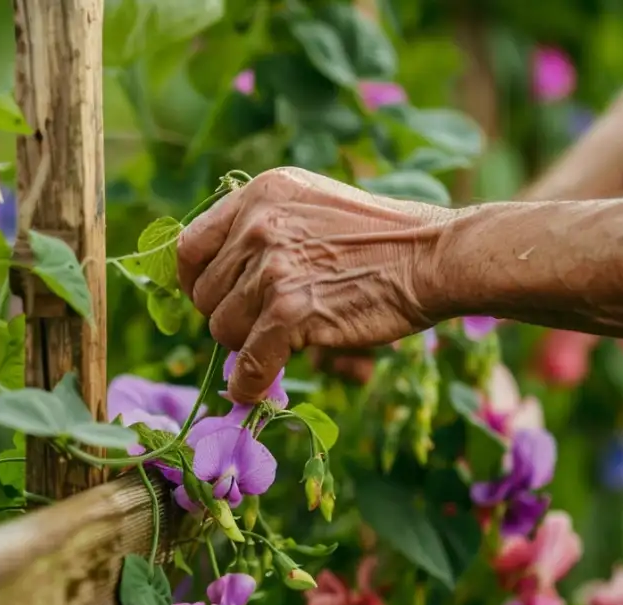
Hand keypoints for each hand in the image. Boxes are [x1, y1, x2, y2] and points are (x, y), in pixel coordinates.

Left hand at [177, 167, 448, 402]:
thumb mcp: (310, 205)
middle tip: (264, 324)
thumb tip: (215, 281)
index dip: (195, 281)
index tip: (213, 299)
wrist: (432, 255)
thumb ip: (262, 229)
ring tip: (282, 340)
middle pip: (205, 295)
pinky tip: (255, 391)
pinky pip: (248, 364)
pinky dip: (248, 385)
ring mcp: (273, 269)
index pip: (190, 246)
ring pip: (223, 330)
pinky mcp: (291, 313)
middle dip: (230, 316)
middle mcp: (259, 226)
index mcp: (260, 194)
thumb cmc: (380, 237)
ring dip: (247, 345)